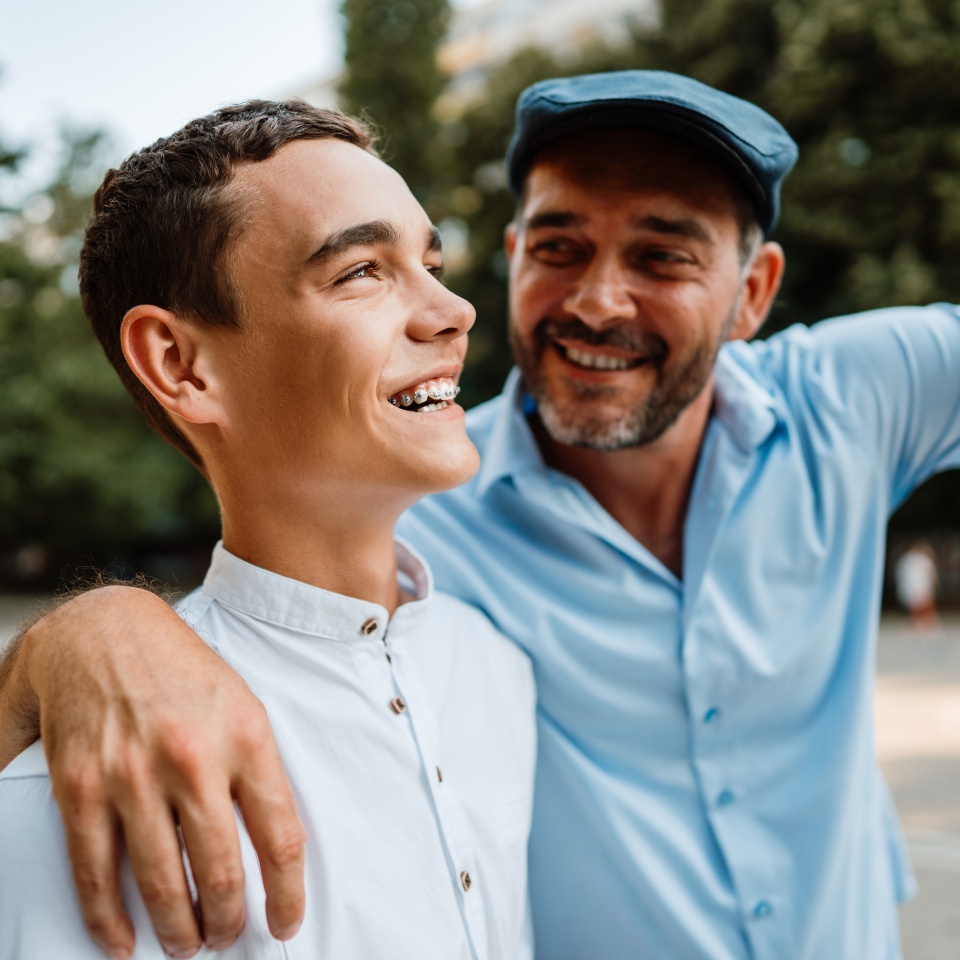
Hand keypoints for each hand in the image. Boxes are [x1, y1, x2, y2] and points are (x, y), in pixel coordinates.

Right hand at [23, 585, 305, 958]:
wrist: (104, 633)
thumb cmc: (184, 674)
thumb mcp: (243, 704)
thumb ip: (258, 768)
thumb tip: (276, 844)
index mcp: (246, 736)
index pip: (280, 835)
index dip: (287, 893)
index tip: (286, 923)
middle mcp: (193, 758)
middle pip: (222, 871)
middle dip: (229, 922)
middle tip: (230, 938)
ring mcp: (133, 775)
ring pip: (161, 883)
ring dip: (178, 930)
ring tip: (187, 945)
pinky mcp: (82, 787)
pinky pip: (97, 873)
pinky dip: (110, 920)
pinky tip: (123, 941)